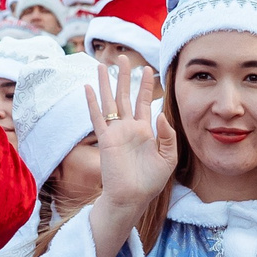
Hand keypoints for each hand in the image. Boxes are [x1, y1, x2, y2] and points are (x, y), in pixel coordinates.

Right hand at [85, 60, 179, 256]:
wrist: (132, 198)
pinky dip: (92, 103)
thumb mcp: (168, 157)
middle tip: (124, 58)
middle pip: (125, 96)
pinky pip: (98, 118)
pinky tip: (88, 88)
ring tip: (103, 64)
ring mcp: (116, 132)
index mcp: (145, 131)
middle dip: (125, 77)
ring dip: (107, 83)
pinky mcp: (105, 140)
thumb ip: (168, 135)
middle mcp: (128, 128)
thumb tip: (160, 114)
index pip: (144, 102)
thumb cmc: (150, 182)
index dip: (146, 86)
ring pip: (109, 102)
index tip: (148, 69)